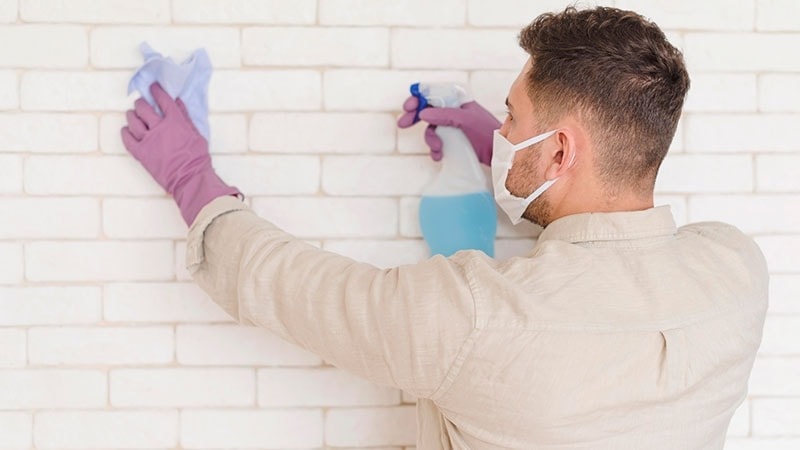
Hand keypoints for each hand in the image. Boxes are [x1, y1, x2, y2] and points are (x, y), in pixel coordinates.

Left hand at [121, 83, 239, 225]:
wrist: (190, 178)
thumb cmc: (197, 157)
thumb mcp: (196, 134)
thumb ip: (185, 117)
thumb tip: (178, 102)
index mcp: (175, 122)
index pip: (163, 100)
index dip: (157, 92)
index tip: (153, 87)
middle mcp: (159, 128)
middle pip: (144, 109)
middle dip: (141, 103)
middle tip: (140, 103)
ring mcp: (148, 140)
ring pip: (133, 121)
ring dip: (131, 115)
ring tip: (132, 114)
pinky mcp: (141, 153)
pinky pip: (127, 139)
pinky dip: (125, 133)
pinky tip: (126, 130)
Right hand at [397, 96, 500, 165]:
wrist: (500, 153)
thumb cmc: (487, 132)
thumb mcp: (465, 120)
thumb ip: (444, 115)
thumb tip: (423, 114)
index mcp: (457, 101)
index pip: (433, 94)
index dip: (418, 98)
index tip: (408, 107)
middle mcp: (453, 112)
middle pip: (427, 111)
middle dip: (415, 118)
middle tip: (403, 124)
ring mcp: (453, 127)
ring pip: (431, 130)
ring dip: (430, 140)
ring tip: (437, 149)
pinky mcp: (454, 141)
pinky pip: (438, 143)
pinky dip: (436, 150)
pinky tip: (440, 156)